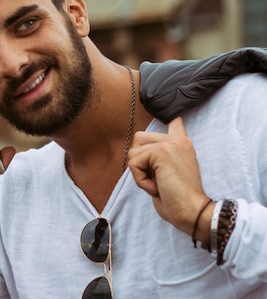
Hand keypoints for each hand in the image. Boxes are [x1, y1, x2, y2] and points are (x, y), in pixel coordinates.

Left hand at [127, 117, 208, 235]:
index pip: (175, 122)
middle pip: (139, 138)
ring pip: (133, 153)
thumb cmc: (178, 199)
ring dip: (140, 174)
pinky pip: (133, 164)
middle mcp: (178, 140)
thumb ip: (158, 158)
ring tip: (159, 184)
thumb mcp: (168, 173)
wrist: (192, 211)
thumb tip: (138, 150)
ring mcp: (170, 144)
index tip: (172, 115)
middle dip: (139, 161)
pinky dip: (140, 180)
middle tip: (158, 179)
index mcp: (182, 144)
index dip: (170, 119)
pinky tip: (157, 187)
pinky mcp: (161, 152)